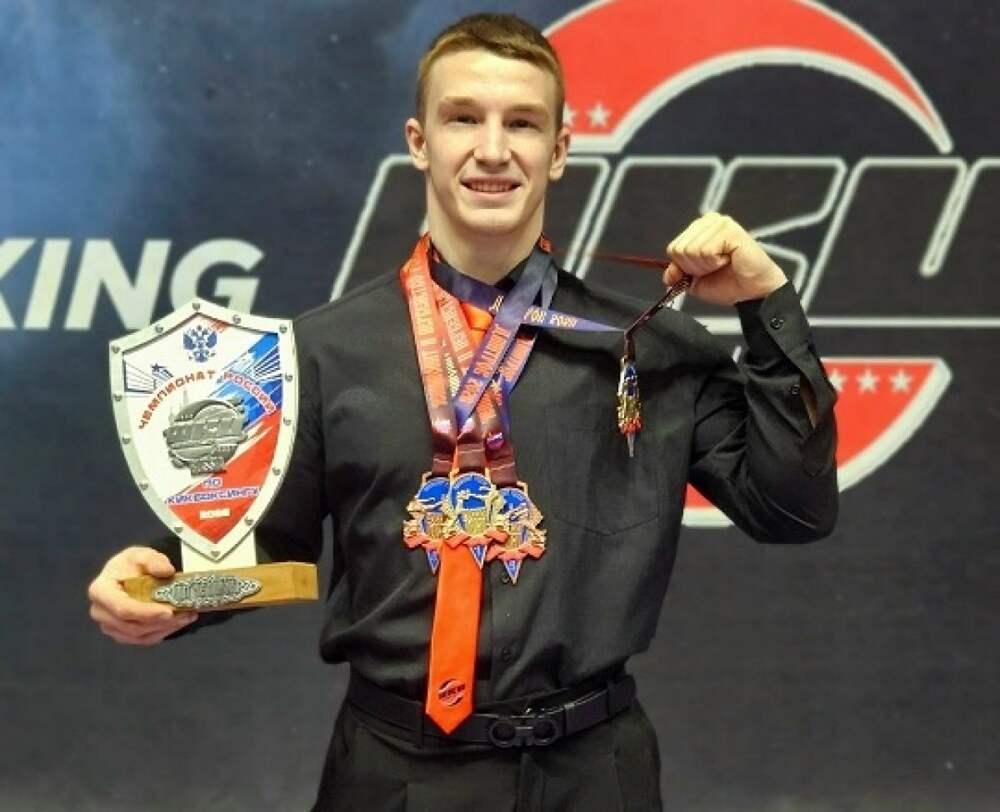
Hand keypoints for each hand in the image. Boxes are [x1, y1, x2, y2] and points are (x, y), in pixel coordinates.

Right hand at [88, 546, 196, 645]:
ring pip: (139, 636)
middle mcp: (100, 612)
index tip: (169, 612)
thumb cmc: (132, 565)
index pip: (122, 608)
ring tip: (188, 616)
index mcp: (100, 591)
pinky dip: (163, 632)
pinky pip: (143, 639)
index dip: (145, 613)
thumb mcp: (142, 554)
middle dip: (161, 622)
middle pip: (132, 626)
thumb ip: (153, 560)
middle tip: (186, 613)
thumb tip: (166, 571)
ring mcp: (110, 626)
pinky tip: (179, 622)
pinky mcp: (122, 634)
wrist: (130, 573)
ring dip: (166, 628)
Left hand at [662, 212, 786, 304]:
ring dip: (707, 266)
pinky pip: (706, 250)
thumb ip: (678, 275)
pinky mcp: (730, 229)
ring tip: (724, 263)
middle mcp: (708, 221)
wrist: (752, 292)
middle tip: (716, 267)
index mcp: (699, 229)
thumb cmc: (729, 284)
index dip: (685, 267)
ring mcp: (719, 223)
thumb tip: (668, 274)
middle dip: (695, 267)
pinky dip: (716, 262)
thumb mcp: (695, 282)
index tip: (706, 271)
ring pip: (691, 250)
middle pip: (679, 249)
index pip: (673, 248)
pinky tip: (730, 259)